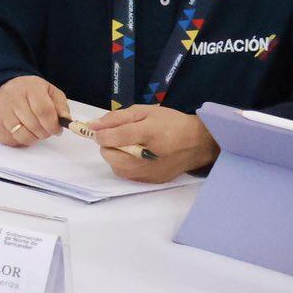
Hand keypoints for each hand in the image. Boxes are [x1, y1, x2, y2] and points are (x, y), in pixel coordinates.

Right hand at [0, 76, 68, 146]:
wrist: (2, 88)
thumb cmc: (30, 92)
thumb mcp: (49, 92)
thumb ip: (61, 106)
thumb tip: (66, 121)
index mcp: (30, 88)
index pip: (44, 111)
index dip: (53, 125)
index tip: (57, 130)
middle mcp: (12, 98)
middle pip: (34, 125)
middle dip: (45, 133)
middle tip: (47, 130)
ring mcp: (1, 111)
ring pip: (23, 135)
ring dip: (34, 138)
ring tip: (35, 131)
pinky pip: (12, 140)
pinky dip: (21, 140)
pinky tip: (22, 130)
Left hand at [87, 104, 219, 182]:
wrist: (199, 144)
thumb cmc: (171, 123)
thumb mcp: (145, 111)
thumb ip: (117, 118)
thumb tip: (93, 126)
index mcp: (148, 133)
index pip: (112, 137)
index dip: (101, 133)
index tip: (102, 129)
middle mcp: (147, 157)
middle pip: (110, 155)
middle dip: (109, 145)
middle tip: (122, 137)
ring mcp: (150, 172)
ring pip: (116, 167)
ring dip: (117, 155)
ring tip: (132, 146)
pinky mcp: (152, 181)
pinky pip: (128, 174)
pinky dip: (127, 164)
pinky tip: (140, 156)